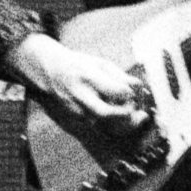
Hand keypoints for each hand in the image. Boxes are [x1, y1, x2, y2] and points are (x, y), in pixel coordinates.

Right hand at [9, 32, 150, 148]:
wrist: (51, 73)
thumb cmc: (79, 65)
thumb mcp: (100, 63)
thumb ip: (120, 76)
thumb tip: (138, 86)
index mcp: (87, 77)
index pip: (114, 91)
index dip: (129, 93)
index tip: (136, 91)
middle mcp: (81, 97)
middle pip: (107, 114)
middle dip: (127, 114)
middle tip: (139, 110)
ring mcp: (78, 111)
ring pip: (106, 125)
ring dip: (125, 122)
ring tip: (136, 113)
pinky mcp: (78, 120)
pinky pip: (102, 127)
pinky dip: (117, 125)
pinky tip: (124, 117)